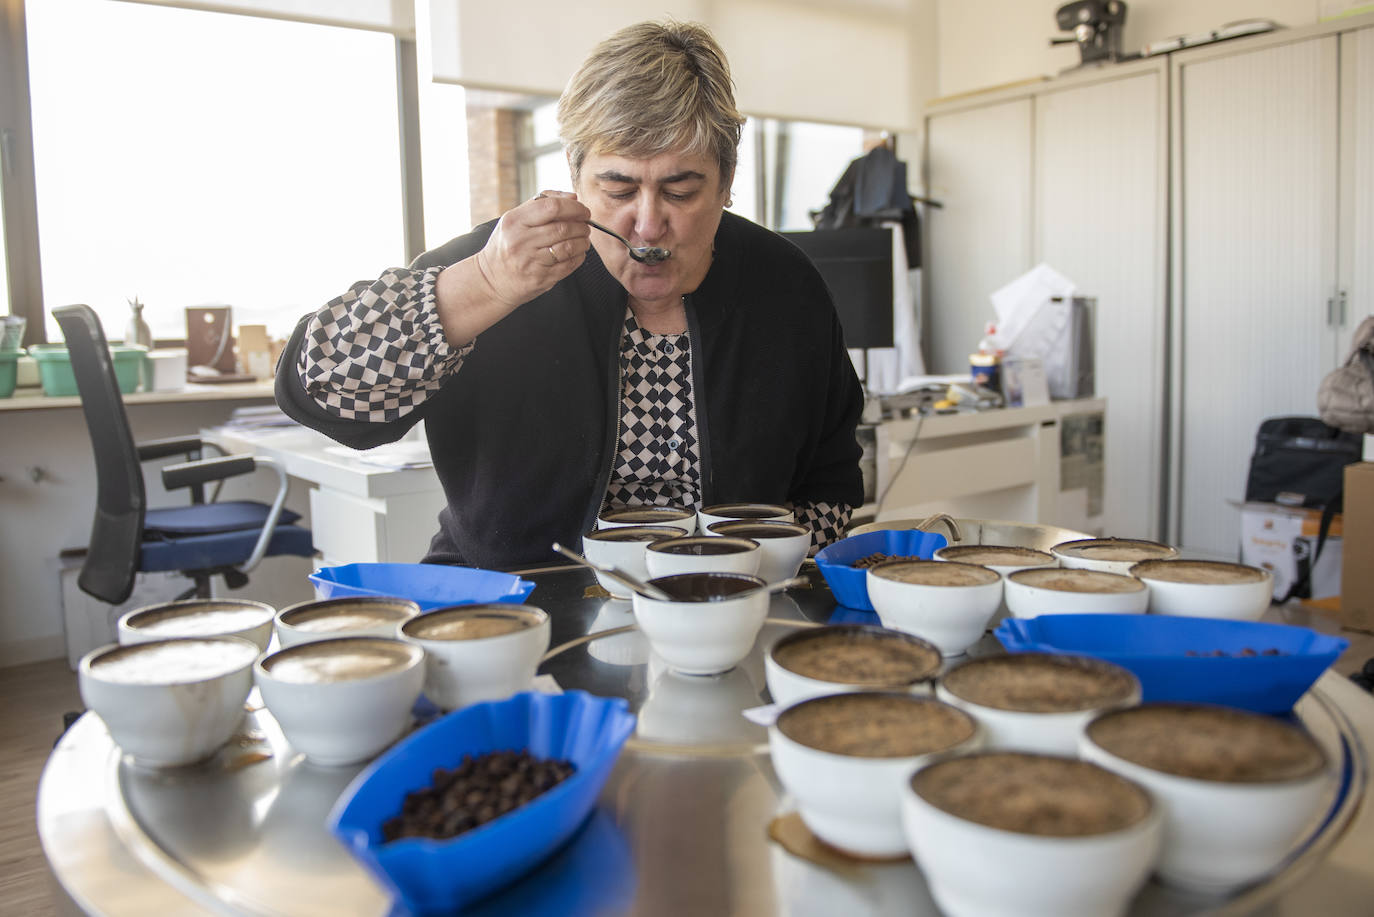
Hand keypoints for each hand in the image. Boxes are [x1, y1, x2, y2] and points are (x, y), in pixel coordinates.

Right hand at [474, 191, 591, 306]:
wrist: (491, 280)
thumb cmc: (507, 245)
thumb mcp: (515, 219)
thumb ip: (542, 203)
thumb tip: (572, 197)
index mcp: (514, 221)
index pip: (552, 207)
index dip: (574, 207)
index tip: (583, 210)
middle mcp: (520, 241)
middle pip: (563, 228)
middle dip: (581, 225)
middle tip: (585, 225)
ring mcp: (530, 261)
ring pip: (569, 247)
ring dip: (583, 241)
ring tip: (584, 239)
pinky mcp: (540, 278)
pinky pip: (568, 265)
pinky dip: (579, 257)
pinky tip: (578, 253)